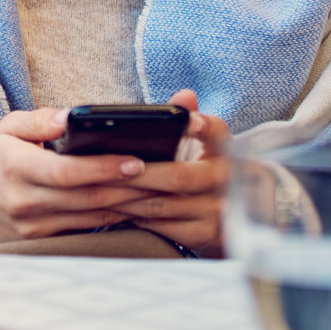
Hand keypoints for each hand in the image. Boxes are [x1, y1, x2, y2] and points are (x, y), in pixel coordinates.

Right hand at [0, 107, 161, 252]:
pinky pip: (89, 228)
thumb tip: (70, 117)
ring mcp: (36, 227)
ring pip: (94, 217)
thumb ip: (38, 120)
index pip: (67, 172)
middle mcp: (26, 202)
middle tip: (168, 174)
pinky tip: (142, 207)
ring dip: (131, 205)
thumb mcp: (6, 129)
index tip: (136, 158)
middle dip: (131, 187)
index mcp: (15, 168)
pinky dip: (117, 217)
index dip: (103, 167)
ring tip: (165, 190)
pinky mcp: (47, 241)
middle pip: (88, 197)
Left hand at [105, 89, 232, 255]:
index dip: (203, 126)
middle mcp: (226, 181)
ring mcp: (218, 210)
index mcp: (225, 150)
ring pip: (164, 204)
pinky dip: (135, 217)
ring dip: (128, 197)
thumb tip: (185, 95)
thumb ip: (188, 121)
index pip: (218, 133)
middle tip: (106, 167)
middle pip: (179, 177)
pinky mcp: (205, 234)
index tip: (189, 121)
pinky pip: (162, 226)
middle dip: (139, 174)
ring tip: (99, 189)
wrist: (231, 220)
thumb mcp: (203, 148)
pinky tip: (114, 209)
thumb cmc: (203, 174)